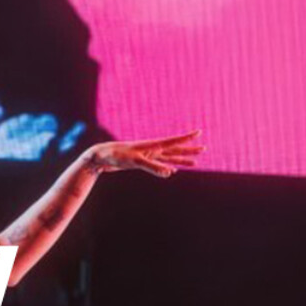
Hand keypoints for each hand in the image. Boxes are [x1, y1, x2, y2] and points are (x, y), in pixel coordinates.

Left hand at [84, 130, 203, 177]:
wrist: (101, 156)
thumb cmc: (117, 155)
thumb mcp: (135, 161)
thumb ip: (152, 167)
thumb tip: (170, 173)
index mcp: (153, 145)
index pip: (174, 141)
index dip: (186, 138)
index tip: (199, 132)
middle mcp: (152, 149)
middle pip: (175, 149)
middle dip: (189, 150)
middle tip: (204, 149)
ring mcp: (147, 156)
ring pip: (169, 158)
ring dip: (181, 160)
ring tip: (195, 162)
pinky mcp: (141, 162)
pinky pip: (159, 165)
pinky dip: (167, 167)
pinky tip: (173, 170)